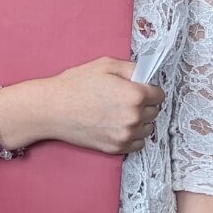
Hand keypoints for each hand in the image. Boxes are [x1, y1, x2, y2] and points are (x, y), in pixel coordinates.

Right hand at [45, 56, 164, 153]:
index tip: (140, 88)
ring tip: (121, 112)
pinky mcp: (116, 148)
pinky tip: (118, 125)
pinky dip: (132, 135)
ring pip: (148, 128)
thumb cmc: (75, 85)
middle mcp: (134, 117)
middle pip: (154, 111)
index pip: (159, 95)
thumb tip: (145, 75)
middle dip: (145, 104)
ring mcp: (125, 135)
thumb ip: (131, 68)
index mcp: (135, 95)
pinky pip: (138, 143)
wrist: (53, 109)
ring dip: (140, 121)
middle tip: (126, 98)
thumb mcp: (105, 65)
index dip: (150, 89)